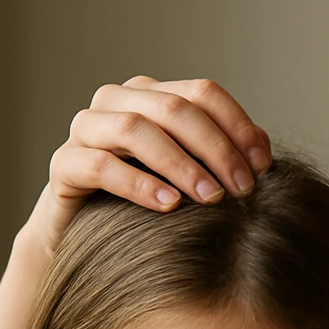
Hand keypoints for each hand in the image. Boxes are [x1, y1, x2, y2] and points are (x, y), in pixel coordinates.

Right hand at [20, 76, 271, 256]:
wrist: (84, 236)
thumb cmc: (147, 201)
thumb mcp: (190, 174)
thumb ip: (223, 154)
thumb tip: (263, 149)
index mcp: (152, 94)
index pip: (202, 92)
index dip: (237, 125)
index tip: (263, 166)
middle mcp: (116, 101)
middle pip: (174, 108)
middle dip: (216, 148)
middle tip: (243, 188)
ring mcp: (86, 128)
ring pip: (136, 129)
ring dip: (181, 164)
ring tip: (211, 198)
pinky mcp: (64, 163)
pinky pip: (101, 165)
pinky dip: (139, 184)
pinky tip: (169, 206)